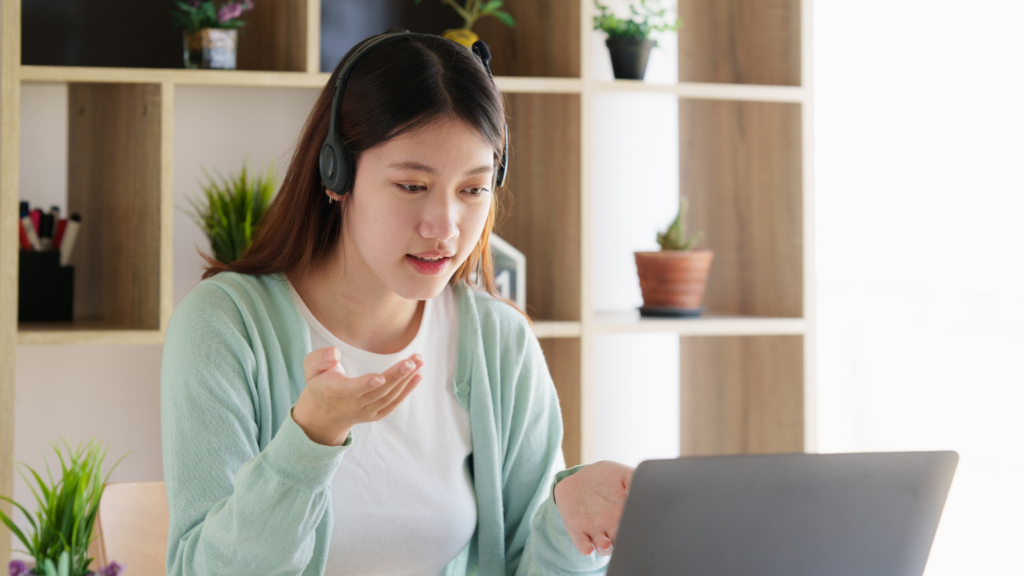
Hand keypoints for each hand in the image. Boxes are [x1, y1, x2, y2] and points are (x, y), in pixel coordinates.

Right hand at [292, 347, 422, 445]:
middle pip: (377, 392)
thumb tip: (334, 353)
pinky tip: (418, 374)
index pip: (351, 390)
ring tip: (419, 360)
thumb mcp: (311, 368)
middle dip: (395, 376)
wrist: (324, 413)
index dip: (365, 384)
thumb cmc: (320, 382)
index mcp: (334, 392)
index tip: (379, 378)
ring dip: (406, 379)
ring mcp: (366, 412)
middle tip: (412, 361)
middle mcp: (352, 405)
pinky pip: (393, 403)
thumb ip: (319, 358)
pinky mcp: (376, 414)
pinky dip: (407, 390)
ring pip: (388, 397)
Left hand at [554, 460, 634, 556]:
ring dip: (605, 547)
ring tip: (606, 543)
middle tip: (624, 539)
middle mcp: (612, 526)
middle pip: (620, 542)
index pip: (633, 526)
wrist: (581, 478)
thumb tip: (645, 490)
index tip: (639, 528)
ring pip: (603, 546)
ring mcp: (595, 529)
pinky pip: (581, 542)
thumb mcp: (623, 474)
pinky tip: (587, 549)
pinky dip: (585, 547)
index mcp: (625, 514)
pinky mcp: (577, 529)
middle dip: (622, 543)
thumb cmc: (606, 476)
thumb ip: (634, 480)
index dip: (636, 530)